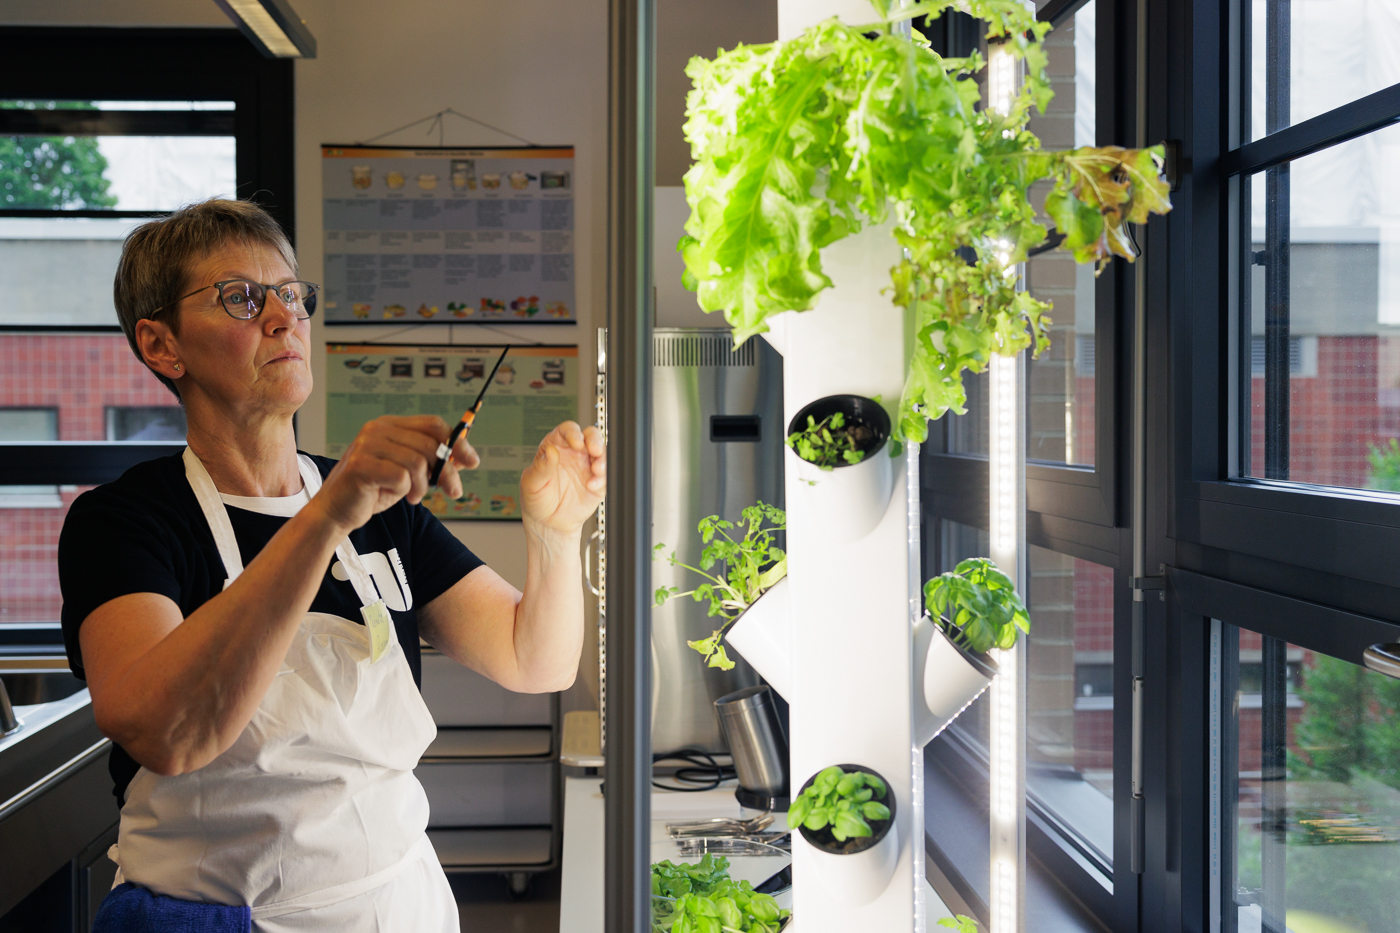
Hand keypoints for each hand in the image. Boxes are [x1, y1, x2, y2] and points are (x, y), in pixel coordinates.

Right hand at [314, 415, 480, 531]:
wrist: (337, 511)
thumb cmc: (373, 490)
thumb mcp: (407, 472)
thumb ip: (431, 460)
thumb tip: (466, 456)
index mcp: (389, 425)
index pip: (432, 424)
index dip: (456, 441)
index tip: (471, 461)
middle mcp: (377, 429)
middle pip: (430, 444)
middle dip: (447, 471)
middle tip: (453, 491)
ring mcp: (367, 445)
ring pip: (418, 462)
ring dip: (423, 486)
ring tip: (414, 496)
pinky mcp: (361, 465)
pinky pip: (402, 477)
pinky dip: (407, 491)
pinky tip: (399, 497)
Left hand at [520, 421, 605, 537]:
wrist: (548, 522)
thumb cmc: (537, 499)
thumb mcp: (532, 483)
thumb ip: (541, 467)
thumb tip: (550, 451)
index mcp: (556, 447)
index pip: (567, 431)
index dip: (573, 433)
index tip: (576, 443)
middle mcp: (574, 453)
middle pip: (590, 436)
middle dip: (595, 440)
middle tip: (594, 450)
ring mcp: (587, 467)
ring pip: (602, 453)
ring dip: (602, 459)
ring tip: (596, 470)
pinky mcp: (597, 482)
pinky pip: (606, 476)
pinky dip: (603, 479)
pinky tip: (592, 486)